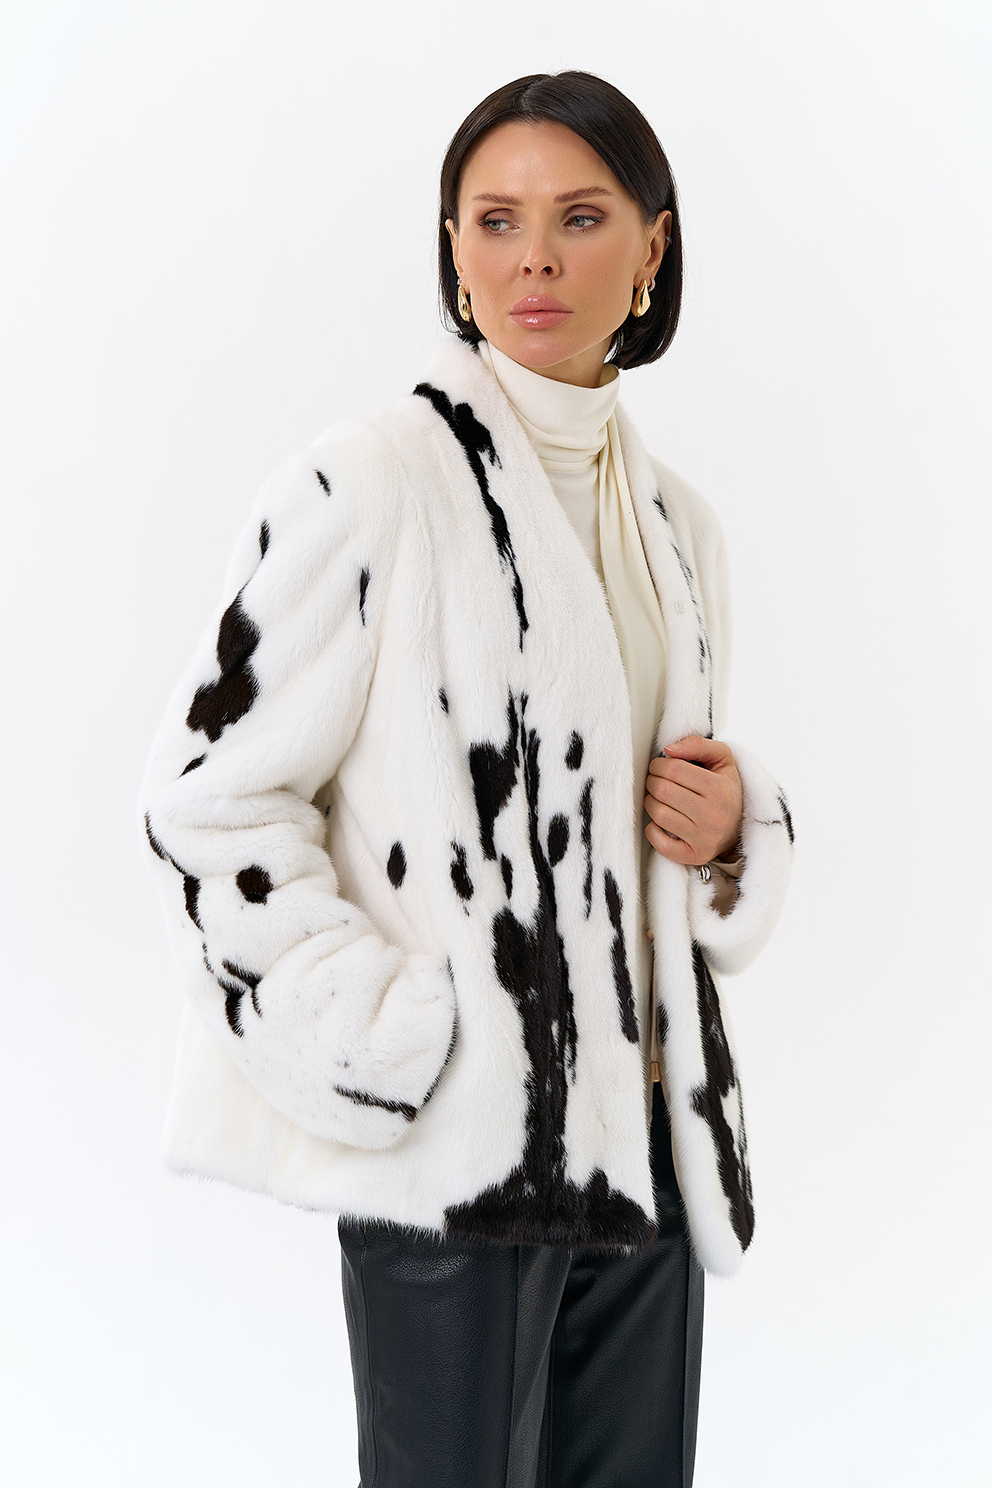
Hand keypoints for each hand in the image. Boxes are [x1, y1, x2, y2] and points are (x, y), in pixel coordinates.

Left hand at [644, 735, 742, 866]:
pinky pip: (661, 844)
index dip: (659, 765)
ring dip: (651, 803)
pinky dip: (653, 831)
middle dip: (652, 782)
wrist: (738, 828)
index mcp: (721, 789)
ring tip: (659, 799)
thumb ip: (698, 745)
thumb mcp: (722, 760)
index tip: (660, 766)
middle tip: (657, 781)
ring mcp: (704, 838)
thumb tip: (669, 749)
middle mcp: (714, 815)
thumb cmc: (725, 791)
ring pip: (658, 814)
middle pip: (663, 791)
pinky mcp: (694, 856)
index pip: (674, 770)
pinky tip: (660, 822)